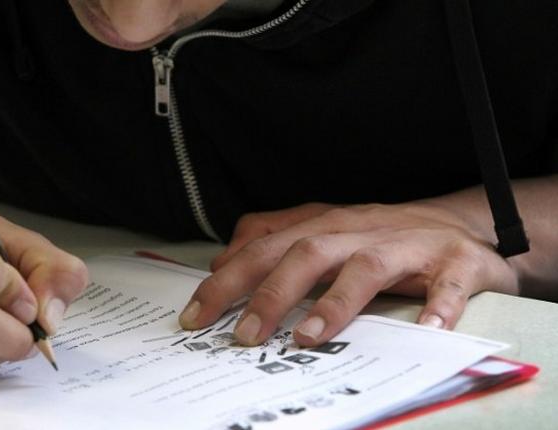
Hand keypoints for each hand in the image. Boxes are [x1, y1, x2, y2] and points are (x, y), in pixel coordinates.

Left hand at [178, 201, 518, 346]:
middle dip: (270, 293)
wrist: (458, 223)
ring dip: (334, 303)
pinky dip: (438, 306)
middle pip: (307, 253)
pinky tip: (427, 329)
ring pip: (365, 269)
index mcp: (324, 225)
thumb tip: (221, 260)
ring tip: (307, 337)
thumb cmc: (379, 235)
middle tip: (244, 335)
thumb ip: (271, 239)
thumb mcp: (320, 229)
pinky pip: (447, 285)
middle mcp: (358, 231)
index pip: (264, 248)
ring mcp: (406, 245)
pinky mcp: (454, 263)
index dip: (227, 281)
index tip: (195, 315)